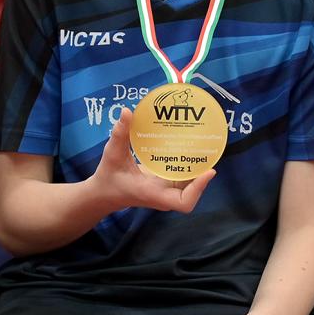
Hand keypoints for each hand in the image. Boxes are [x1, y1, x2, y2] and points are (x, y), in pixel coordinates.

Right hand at [88, 108, 215, 213]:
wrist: (104, 193)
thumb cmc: (109, 177)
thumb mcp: (112, 154)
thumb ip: (120, 134)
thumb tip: (127, 112)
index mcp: (153, 192)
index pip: (184, 202)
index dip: (199, 189)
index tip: (209, 171)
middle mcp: (163, 194)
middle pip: (192, 191)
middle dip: (202, 174)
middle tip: (209, 149)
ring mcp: (165, 190)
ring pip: (189, 184)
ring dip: (197, 169)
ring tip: (203, 146)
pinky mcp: (164, 184)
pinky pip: (182, 178)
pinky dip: (188, 166)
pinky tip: (189, 148)